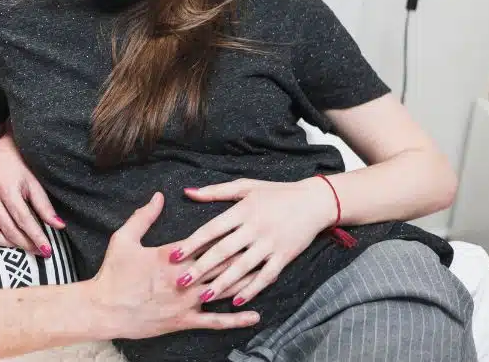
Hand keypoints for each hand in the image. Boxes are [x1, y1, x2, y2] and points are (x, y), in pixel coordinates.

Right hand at [0, 133, 64, 256]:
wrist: (0, 152)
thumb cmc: (20, 165)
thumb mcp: (35, 182)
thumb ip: (45, 206)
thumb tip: (59, 226)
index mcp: (6, 189)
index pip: (24, 220)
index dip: (36, 237)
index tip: (47, 250)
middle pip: (9, 230)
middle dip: (26, 244)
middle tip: (40, 251)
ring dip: (8, 245)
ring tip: (24, 244)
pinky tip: (6, 239)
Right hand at [89, 192, 260, 339]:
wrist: (104, 309)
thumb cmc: (113, 274)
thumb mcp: (123, 238)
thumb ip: (143, 217)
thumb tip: (159, 196)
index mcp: (170, 256)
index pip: (204, 241)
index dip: (226, 233)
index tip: (245, 223)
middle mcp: (183, 278)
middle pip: (220, 264)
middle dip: (243, 253)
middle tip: (265, 242)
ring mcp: (186, 301)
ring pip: (223, 290)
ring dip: (246, 282)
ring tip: (267, 273)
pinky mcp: (184, 321)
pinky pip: (215, 321)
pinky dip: (236, 319)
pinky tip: (254, 315)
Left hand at [170, 178, 334, 307]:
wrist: (315, 202)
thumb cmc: (276, 192)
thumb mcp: (245, 186)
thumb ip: (215, 191)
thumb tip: (187, 192)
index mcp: (243, 210)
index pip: (212, 229)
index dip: (191, 243)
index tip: (174, 255)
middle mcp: (255, 228)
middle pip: (223, 251)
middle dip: (201, 268)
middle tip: (181, 281)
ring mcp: (270, 244)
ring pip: (242, 267)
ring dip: (222, 284)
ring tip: (204, 296)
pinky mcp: (284, 257)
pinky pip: (265, 276)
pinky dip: (251, 290)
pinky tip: (237, 301)